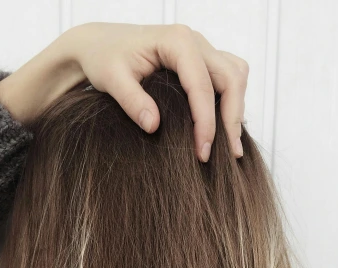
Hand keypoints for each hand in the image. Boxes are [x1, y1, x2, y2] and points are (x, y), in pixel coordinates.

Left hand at [0, 22, 248, 161]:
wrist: (100, 45)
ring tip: (231, 145)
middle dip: (231, 119)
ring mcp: (202, 48)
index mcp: (176, 41)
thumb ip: (132, 101)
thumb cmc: (104, 59)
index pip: (202, 85)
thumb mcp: (111, 79)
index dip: (206, 122)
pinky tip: (222, 128)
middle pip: (231, 78)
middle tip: (228, 155)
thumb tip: (154, 127)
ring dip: (236, 109)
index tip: (203, 152)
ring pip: (236, 76)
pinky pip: (229, 77)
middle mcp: (195, 41)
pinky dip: (231, 101)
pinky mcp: (202, 59)